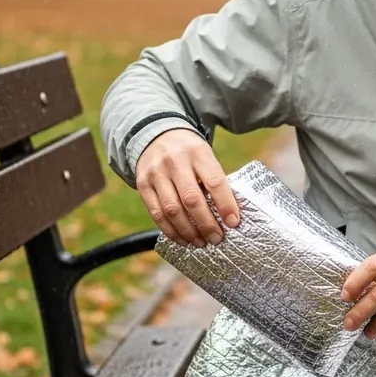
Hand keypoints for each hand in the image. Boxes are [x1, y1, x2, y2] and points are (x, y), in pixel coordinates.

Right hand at [135, 129, 240, 247]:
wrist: (156, 134)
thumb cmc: (189, 152)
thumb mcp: (204, 155)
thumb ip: (214, 179)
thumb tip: (229, 214)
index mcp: (197, 152)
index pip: (214, 182)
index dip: (225, 205)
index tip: (233, 223)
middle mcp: (175, 161)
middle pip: (192, 200)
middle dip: (206, 224)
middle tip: (217, 239)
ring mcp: (156, 173)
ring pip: (172, 210)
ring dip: (188, 231)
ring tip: (201, 242)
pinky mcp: (142, 184)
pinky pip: (156, 213)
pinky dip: (170, 230)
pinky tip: (182, 239)